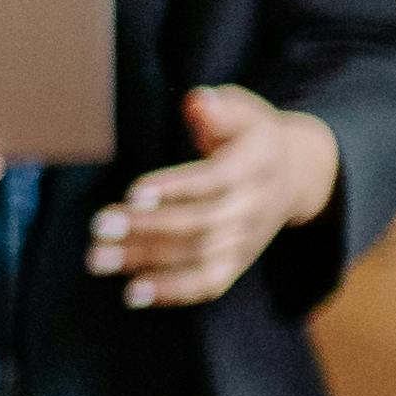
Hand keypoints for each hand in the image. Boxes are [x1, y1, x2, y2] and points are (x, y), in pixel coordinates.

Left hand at [88, 85, 338, 308]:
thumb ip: (222, 108)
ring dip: (146, 261)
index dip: (176, 188)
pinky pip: (209, 283)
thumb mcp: (245, 112)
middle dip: (147, 228)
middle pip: (201, 223)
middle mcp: (256, 205)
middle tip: (100, 226)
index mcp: (257, 164)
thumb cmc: (252, 135)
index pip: (216, 180)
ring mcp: (248, 238)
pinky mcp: (239, 261)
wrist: (298, 173)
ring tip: (98, 259)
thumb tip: (199, 101)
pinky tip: (132, 294)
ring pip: (199, 256)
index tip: (133, 192)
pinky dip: (172, 292)